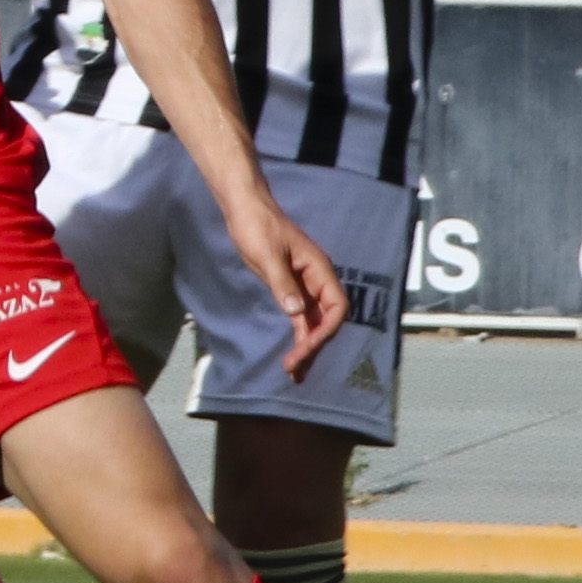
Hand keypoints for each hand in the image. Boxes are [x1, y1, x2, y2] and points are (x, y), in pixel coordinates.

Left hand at [227, 187, 348, 375]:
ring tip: (295, 373)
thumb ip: (282, 283)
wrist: (245, 209)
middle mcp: (317, 280)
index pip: (336, 307)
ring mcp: (305, 285)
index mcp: (319, 269)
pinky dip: (298, 335)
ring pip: (313, 322)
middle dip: (314, 345)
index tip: (306, 346)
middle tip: (295, 369)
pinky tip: (293, 354)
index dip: (325, 330)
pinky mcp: (290, 288)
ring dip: (307, 346)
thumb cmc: (258, 226)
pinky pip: (300, 317)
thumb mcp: (268, 255)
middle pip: (327, 320)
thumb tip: (296, 313)